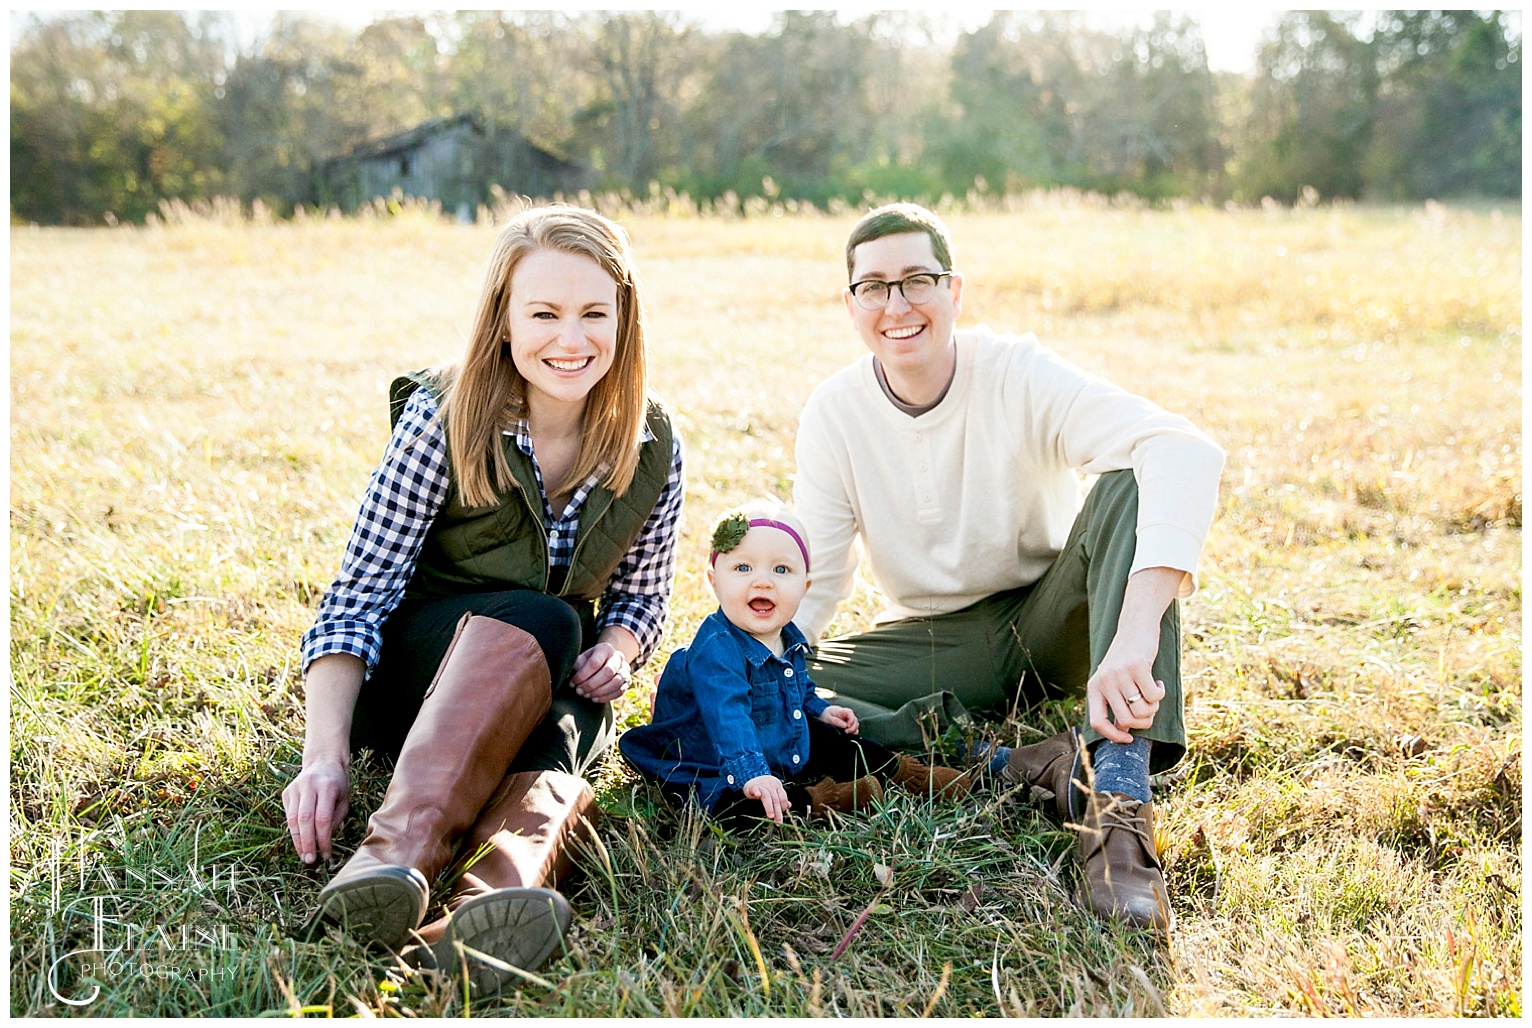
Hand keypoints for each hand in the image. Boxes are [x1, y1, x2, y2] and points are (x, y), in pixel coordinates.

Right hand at [282, 758, 350, 864]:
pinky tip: (300, 842)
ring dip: (298, 841)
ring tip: (304, 856)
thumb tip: (323, 843)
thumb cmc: (338, 785)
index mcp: (327, 786)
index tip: (326, 854)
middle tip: (310, 860)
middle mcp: (309, 786)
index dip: (323, 839)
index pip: (323, 818)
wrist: (323, 762)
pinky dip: (294, 831)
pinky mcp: (287, 792)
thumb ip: (335, 820)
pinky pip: (288, 816)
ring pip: (292, 819)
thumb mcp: (344, 800)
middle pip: (305, 820)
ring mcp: (295, 788)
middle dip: (307, 843)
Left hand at [571, 642, 631, 701]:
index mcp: (605, 648)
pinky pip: (619, 691)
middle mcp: (618, 657)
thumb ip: (576, 665)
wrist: (605, 662)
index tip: (572, 683)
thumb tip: (566, 674)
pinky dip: (606, 697)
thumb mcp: (582, 659)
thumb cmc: (589, 661)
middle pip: (608, 672)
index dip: (582, 675)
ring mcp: (625, 669)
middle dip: (591, 684)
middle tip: (579, 691)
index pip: (594, 663)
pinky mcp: (627, 681)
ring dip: (599, 692)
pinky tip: (594, 698)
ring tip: (586, 695)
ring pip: (616, 682)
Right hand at [743, 775, 790, 822]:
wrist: (753, 776)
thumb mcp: (774, 791)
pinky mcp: (753, 786)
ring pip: (767, 796)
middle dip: (778, 812)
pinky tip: (758, 795)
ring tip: (771, 816)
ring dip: (769, 807)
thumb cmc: (765, 786)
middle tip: (778, 822)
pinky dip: (757, 791)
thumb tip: (789, 806)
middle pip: (776, 799)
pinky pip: (755, 788)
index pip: (783, 798)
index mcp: (777, 787)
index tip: (781, 817)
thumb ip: (780, 798)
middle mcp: (771, 785)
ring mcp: (762, 785)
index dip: (783, 807)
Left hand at [819, 705, 858, 733]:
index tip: (847, 726)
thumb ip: (836, 721)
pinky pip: (855, 730)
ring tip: (846, 733)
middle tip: (846, 732)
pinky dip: (853, 733)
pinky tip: (848, 735)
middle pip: (855, 721)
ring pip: (856, 726)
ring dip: (853, 731)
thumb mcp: (828, 718)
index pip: (850, 713)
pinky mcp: (850, 726)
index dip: (851, 720)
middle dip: (852, 728)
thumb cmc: (828, 715)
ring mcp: (850, 721)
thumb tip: (845, 726)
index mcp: (843, 711)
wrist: (826, 716)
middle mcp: (849, 715)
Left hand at [1086, 628, 1164, 743]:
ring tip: (1152, 693)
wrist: (1135, 627)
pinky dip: (1161, 693)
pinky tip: (1157, 681)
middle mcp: (1104, 681)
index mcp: (1094, 687)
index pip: (1097, 723)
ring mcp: (1120, 673)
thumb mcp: (1114, 681)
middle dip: (1143, 722)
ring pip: (1142, 711)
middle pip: (1126, 721)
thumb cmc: (1126, 660)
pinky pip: (1155, 696)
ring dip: (1154, 707)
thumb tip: (1124, 732)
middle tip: (1149, 709)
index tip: (1129, 739)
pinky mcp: (1137, 666)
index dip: (1113, 736)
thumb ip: (1115, 703)